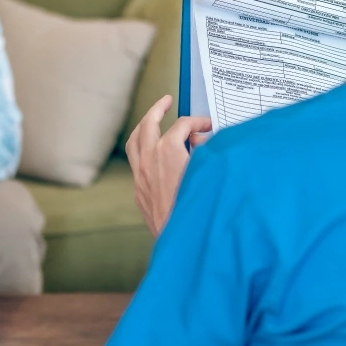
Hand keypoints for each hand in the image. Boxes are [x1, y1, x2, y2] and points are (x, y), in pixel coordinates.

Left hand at [126, 96, 211, 236]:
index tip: (207, 126)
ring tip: (151, 119)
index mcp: (167, 152)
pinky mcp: (139, 192)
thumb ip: (207, 152)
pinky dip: (141, 149)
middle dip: (158, 109)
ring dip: (144, 126)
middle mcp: (149, 161)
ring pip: (134, 141)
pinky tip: (150, 151)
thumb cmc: (200, 210)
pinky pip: (135, 162)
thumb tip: (202, 142)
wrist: (185, 244)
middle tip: (166, 102)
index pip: (182, 125)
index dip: (197, 122)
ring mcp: (141, 177)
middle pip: (149, 124)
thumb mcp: (210, 173)